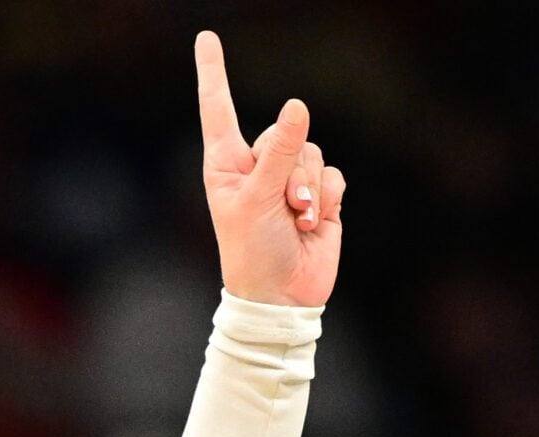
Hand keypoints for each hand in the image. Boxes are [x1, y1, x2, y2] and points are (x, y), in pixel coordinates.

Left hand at [195, 32, 344, 306]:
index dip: (214, 73)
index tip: (205, 38)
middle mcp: (256, 166)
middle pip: (285, 134)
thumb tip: (296, 106)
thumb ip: (278, 152)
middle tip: (285, 208)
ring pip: (312, 152)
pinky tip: (314, 226)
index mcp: (225, 165)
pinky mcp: (318, 195)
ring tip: (298, 221)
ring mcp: (288, 180)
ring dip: (310, 189)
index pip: (219, 109)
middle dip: (292, 171)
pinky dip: (328, 200)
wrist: (281, 297)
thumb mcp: (258, 199)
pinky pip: (333, 176)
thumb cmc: (252, 252)